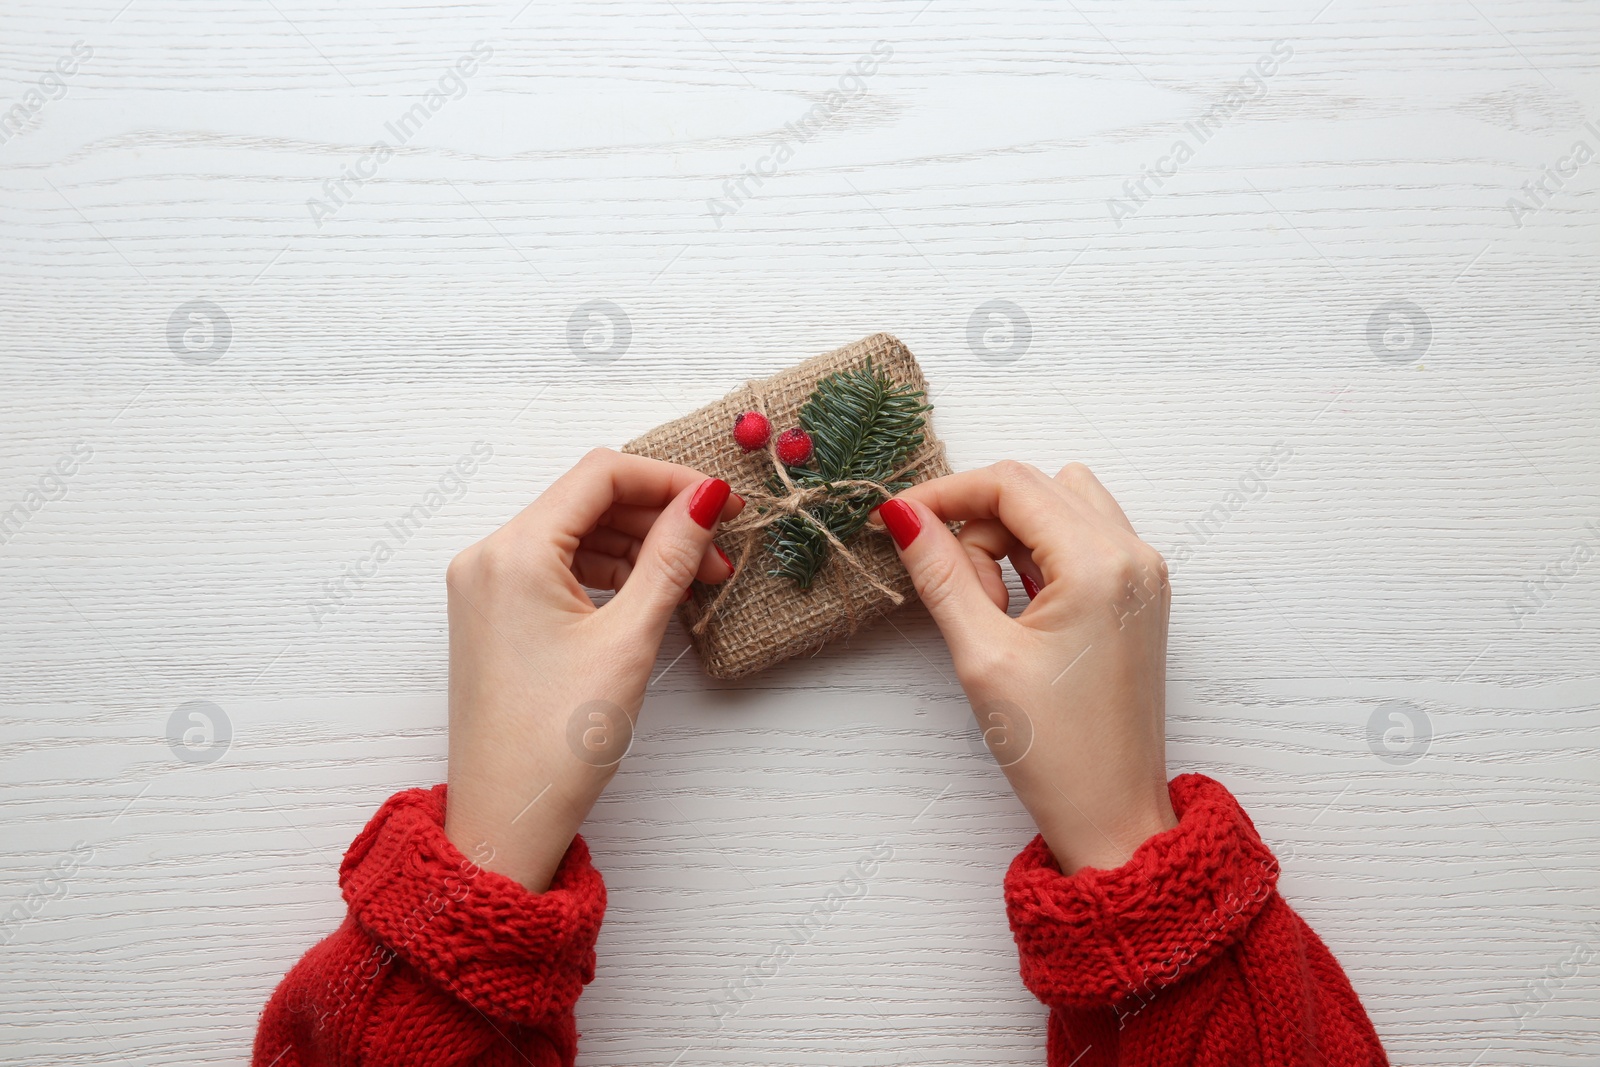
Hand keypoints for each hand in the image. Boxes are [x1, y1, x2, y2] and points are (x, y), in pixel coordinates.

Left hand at [442, 448, 742, 890]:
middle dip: (659, 516)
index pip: (601, 474)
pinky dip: (608, 571)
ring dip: (638, 545)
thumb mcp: (629, 639)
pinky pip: (558, 566)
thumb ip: (670, 557)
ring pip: (576, 533)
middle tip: (718, 551)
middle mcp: (489, 556)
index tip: (723, 502)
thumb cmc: (558, 739)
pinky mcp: (495, 613)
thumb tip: (707, 498)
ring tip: (695, 581)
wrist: (507, 817)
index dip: (671, 479)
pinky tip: (651, 595)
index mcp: (513, 552)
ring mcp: (487, 585)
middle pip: (587, 499)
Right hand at [876, 461, 1176, 873]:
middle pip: (1036, 488)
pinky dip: (1039, 555)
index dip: (947, 493)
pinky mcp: (1138, 595)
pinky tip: (1017, 610)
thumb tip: (904, 516)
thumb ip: (941, 574)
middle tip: (957, 589)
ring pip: (1060, 505)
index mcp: (1100, 565)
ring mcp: (1142, 574)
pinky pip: (1081, 538)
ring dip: (1010, 536)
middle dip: (980, 522)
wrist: (1114, 816)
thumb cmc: (1056, 751)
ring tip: (991, 607)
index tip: (900, 519)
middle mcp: (1133, 555)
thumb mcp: (982, 656)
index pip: (1011, 484)